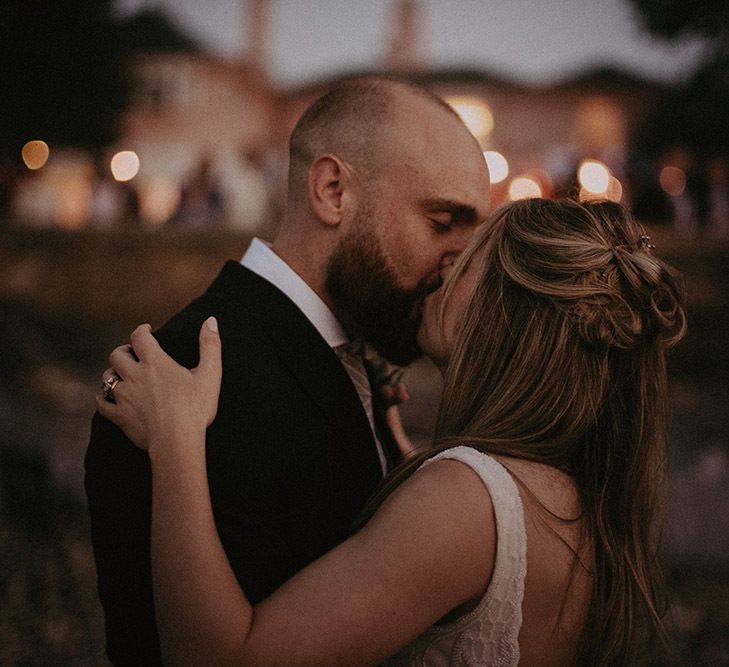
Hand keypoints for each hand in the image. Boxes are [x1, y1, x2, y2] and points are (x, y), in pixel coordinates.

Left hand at [96, 317, 221, 454]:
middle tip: (132, 353)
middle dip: (124, 351)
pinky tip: (107, 398)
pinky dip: (103, 398)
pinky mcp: (119, 416)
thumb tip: (211, 320)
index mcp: (155, 362)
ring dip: (113, 373)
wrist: (176, 442)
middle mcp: (134, 376)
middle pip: (117, 355)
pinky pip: (102, 403)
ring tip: (121, 374)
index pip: (140, 337)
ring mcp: (124, 397)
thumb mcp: (210, 375)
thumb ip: (210, 345)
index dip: (142, 330)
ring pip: (107, 378)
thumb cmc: (195, 409)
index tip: (146, 330)